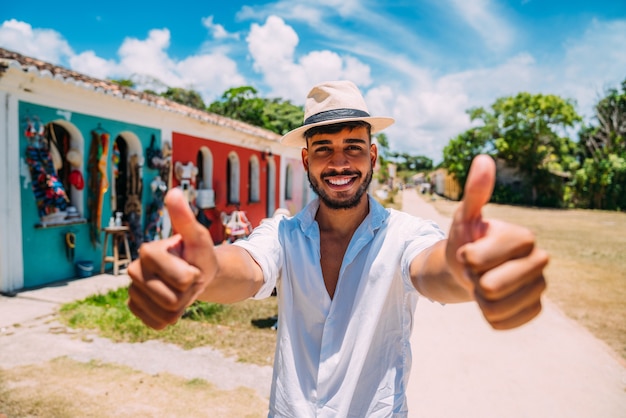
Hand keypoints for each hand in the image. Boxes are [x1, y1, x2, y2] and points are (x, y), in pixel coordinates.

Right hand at [127, 188, 217, 329]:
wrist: (195, 272)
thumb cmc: (198, 253)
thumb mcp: (198, 237)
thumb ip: (185, 218)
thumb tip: (174, 191)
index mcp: (147, 252)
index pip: (182, 280)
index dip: (193, 276)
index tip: (191, 265)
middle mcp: (133, 271)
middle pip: (172, 300)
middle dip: (188, 292)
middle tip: (188, 279)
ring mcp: (132, 291)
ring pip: (167, 314)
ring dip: (182, 305)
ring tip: (181, 289)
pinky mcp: (135, 308)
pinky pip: (158, 324)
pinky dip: (171, 317)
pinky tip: (172, 302)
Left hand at [446, 155, 548, 329]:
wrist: (471, 269)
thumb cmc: (467, 239)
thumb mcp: (465, 216)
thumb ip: (475, 192)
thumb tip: (483, 158)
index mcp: (524, 237)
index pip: (477, 260)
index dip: (465, 259)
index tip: (467, 251)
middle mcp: (540, 260)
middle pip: (489, 288)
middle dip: (472, 280)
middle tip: (476, 270)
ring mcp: (539, 287)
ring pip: (493, 308)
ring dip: (478, 300)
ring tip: (482, 284)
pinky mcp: (535, 309)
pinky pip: (502, 323)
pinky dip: (489, 316)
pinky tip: (492, 302)